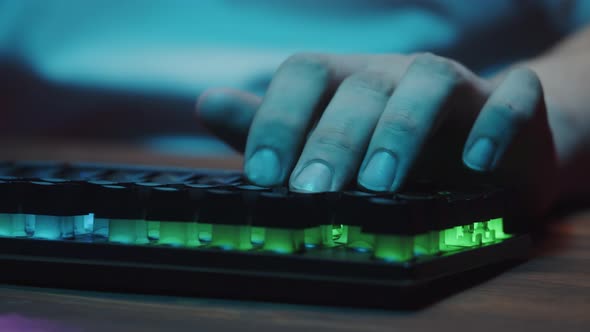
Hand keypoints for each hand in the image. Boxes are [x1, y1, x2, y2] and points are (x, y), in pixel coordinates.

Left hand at [196, 53, 557, 215]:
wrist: (488, 148)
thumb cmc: (400, 151)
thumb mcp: (332, 142)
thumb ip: (275, 128)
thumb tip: (209, 104)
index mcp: (353, 82)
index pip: (307, 73)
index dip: (279, 116)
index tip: (262, 173)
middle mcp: (399, 76)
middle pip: (362, 85)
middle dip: (333, 137)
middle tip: (313, 190)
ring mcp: (459, 87)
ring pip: (430, 83)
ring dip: (401, 130)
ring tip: (380, 183)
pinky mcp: (511, 106)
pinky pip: (512, 99)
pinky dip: (496, 124)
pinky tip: (477, 162)